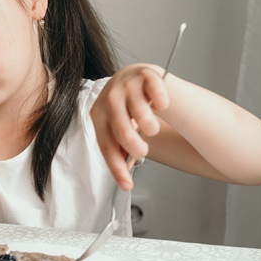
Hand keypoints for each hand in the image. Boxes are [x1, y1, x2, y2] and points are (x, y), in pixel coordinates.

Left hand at [90, 64, 169, 189]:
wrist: (134, 77)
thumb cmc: (124, 108)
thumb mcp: (117, 126)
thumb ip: (119, 148)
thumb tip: (124, 178)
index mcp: (98, 114)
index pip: (106, 145)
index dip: (116, 168)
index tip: (127, 185)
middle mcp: (109, 98)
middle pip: (123, 132)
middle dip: (137, 148)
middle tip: (143, 151)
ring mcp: (127, 85)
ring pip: (142, 115)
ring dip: (151, 128)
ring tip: (152, 128)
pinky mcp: (145, 75)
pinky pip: (157, 94)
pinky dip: (162, 103)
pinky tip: (160, 106)